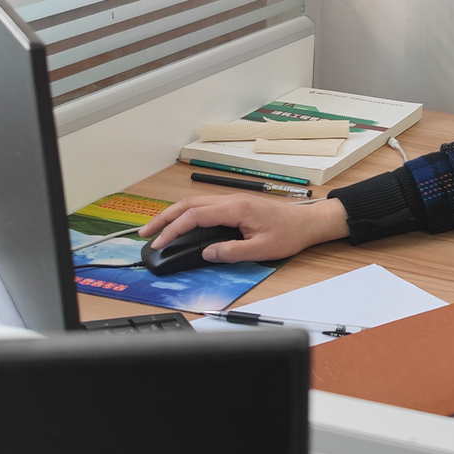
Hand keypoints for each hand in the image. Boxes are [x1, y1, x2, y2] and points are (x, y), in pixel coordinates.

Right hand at [138, 194, 350, 263]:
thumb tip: (207, 253)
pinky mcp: (236, 205)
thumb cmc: (289, 234)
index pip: (195, 216)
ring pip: (195, 203)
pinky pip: (205, 206)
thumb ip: (232, 252)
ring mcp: (233, 200)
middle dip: (164, 218)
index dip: (173, 229)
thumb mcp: (261, 249)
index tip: (158, 243)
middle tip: (144, 233)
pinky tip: (180, 224)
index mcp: (236, 208)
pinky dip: (187, 214)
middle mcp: (231, 200)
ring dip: (173, 215)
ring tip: (156, 229)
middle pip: (189, 204)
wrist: (309, 222)